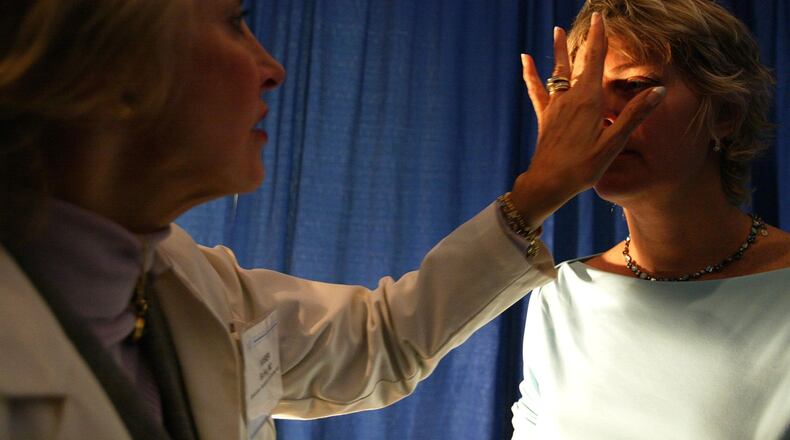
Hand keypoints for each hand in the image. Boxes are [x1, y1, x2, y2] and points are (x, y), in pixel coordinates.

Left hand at [509, 12, 665, 226]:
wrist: (547, 183)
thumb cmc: (582, 167)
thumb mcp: (613, 144)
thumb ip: (634, 116)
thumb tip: (659, 91)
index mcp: (588, 101)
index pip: (596, 61)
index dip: (599, 38)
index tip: (601, 18)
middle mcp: (569, 98)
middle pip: (578, 62)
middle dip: (586, 40)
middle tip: (592, 18)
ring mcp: (554, 106)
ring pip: (557, 72)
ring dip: (558, 50)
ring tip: (556, 29)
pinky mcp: (544, 117)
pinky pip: (537, 89)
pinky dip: (531, 73)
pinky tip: (526, 58)